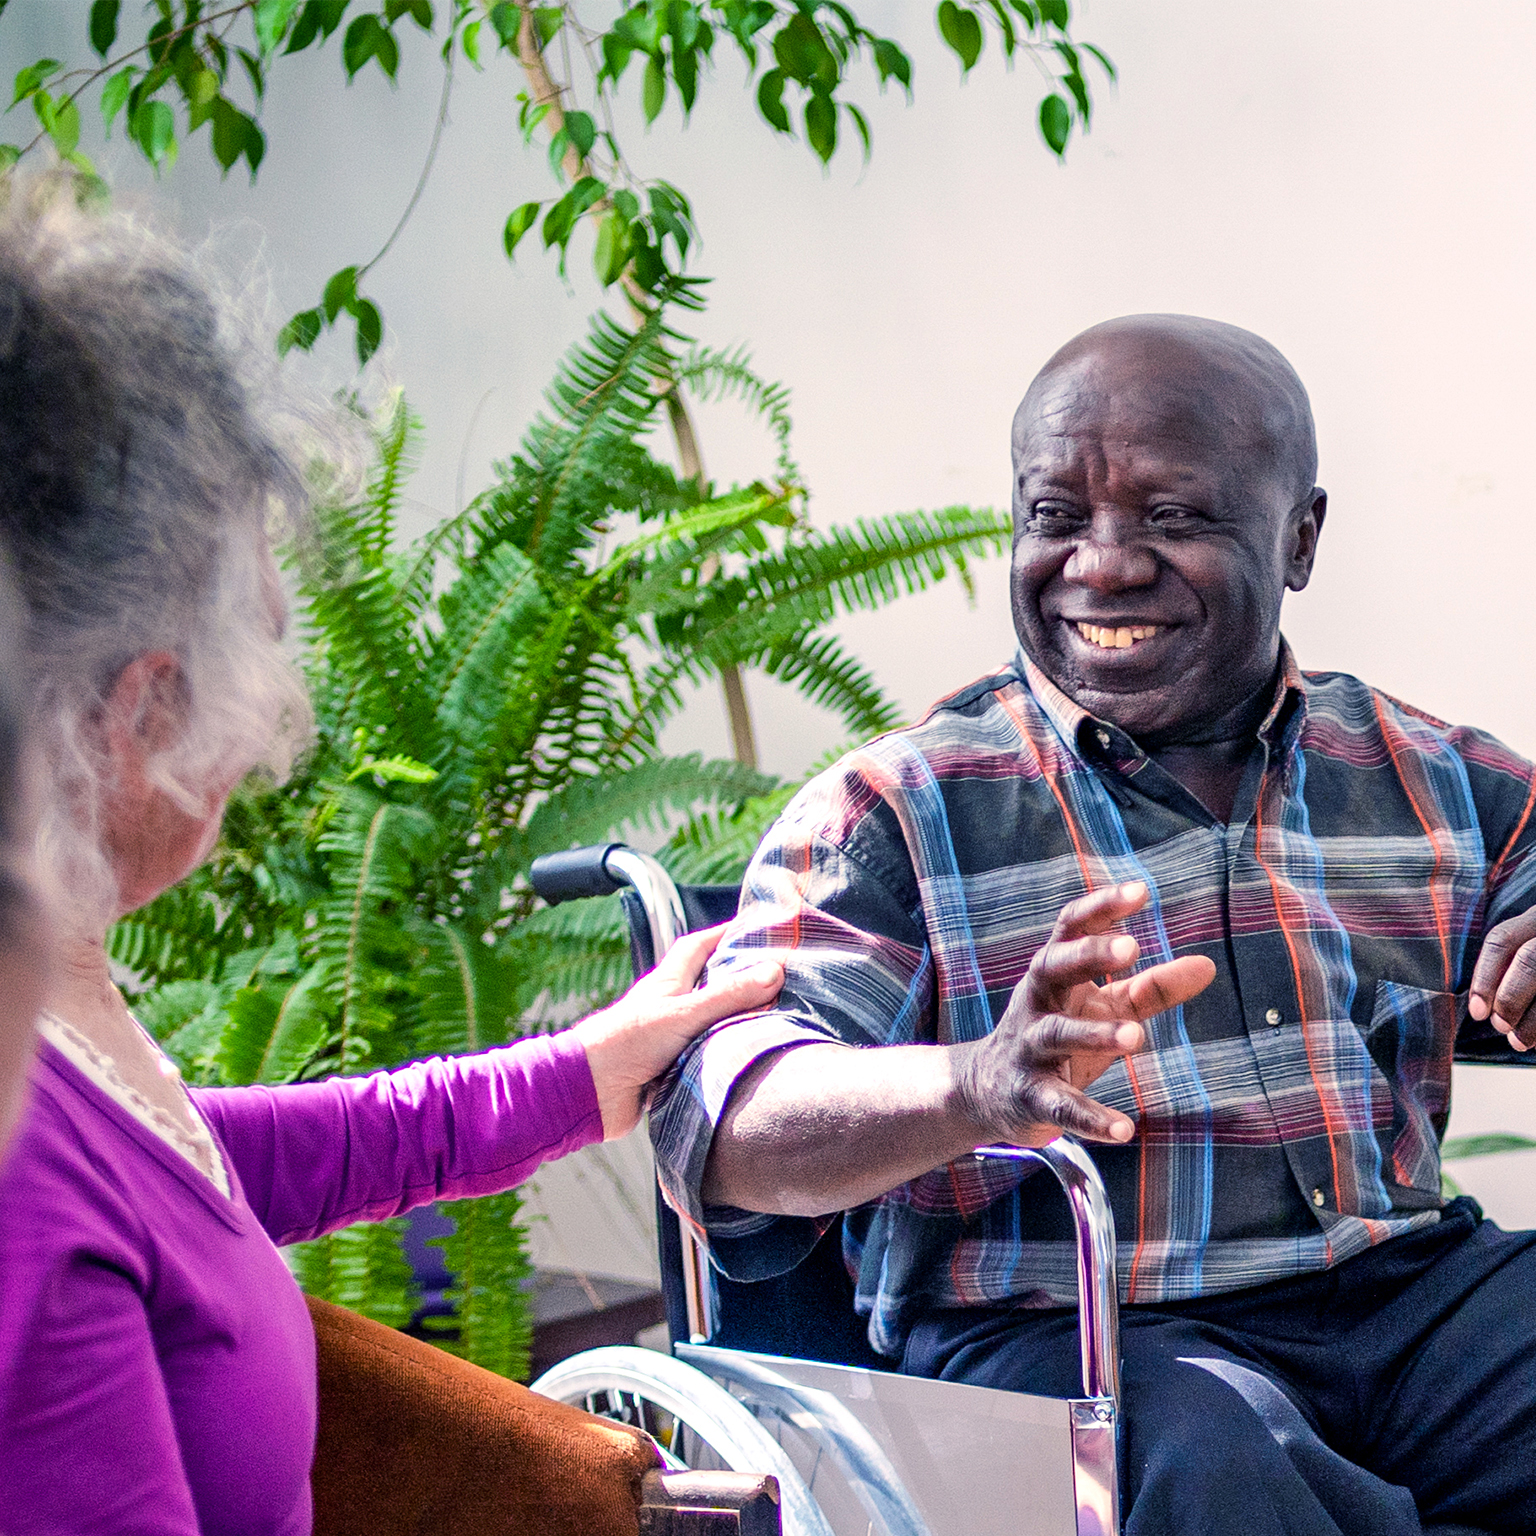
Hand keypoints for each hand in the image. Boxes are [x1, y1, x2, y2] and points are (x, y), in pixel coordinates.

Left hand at [571, 926, 782, 1139]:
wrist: (589, 1092)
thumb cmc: (626, 1042)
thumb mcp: (684, 1013)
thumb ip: (729, 995)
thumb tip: (773, 971)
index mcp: (668, 982)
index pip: (699, 946)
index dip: (724, 934)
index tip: (756, 928)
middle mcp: (670, 1007)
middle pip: (710, 986)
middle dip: (740, 981)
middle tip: (779, 979)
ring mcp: (670, 1039)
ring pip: (711, 1025)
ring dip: (736, 1024)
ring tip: (776, 1022)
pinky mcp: (671, 1071)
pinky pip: (706, 1059)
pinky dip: (725, 1058)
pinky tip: (748, 1062)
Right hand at [951, 882, 1215, 1145]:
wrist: (989, 1091)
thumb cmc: (1059, 1036)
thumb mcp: (1103, 1008)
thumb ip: (1150, 988)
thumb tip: (1207, 965)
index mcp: (1053, 974)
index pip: (1071, 929)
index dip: (1101, 909)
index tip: (1140, 891)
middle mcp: (1035, 1004)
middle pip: (1052, 967)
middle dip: (1087, 956)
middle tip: (1131, 947)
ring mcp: (1028, 1050)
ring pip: (1056, 1034)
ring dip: (1095, 1034)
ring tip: (1136, 1037)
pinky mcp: (1030, 1096)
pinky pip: (1060, 1105)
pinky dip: (1091, 1117)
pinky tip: (1125, 1128)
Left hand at [1469, 908, 1535, 1050]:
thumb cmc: (1533, 963)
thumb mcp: (1526, 946)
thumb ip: (1507, 966)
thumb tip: (1482, 1008)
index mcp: (1535, 918)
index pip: (1501, 940)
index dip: (1484, 979)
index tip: (1477, 1012)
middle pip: (1529, 960)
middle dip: (1510, 999)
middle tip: (1500, 1026)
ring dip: (1533, 1021)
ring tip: (1518, 1042)